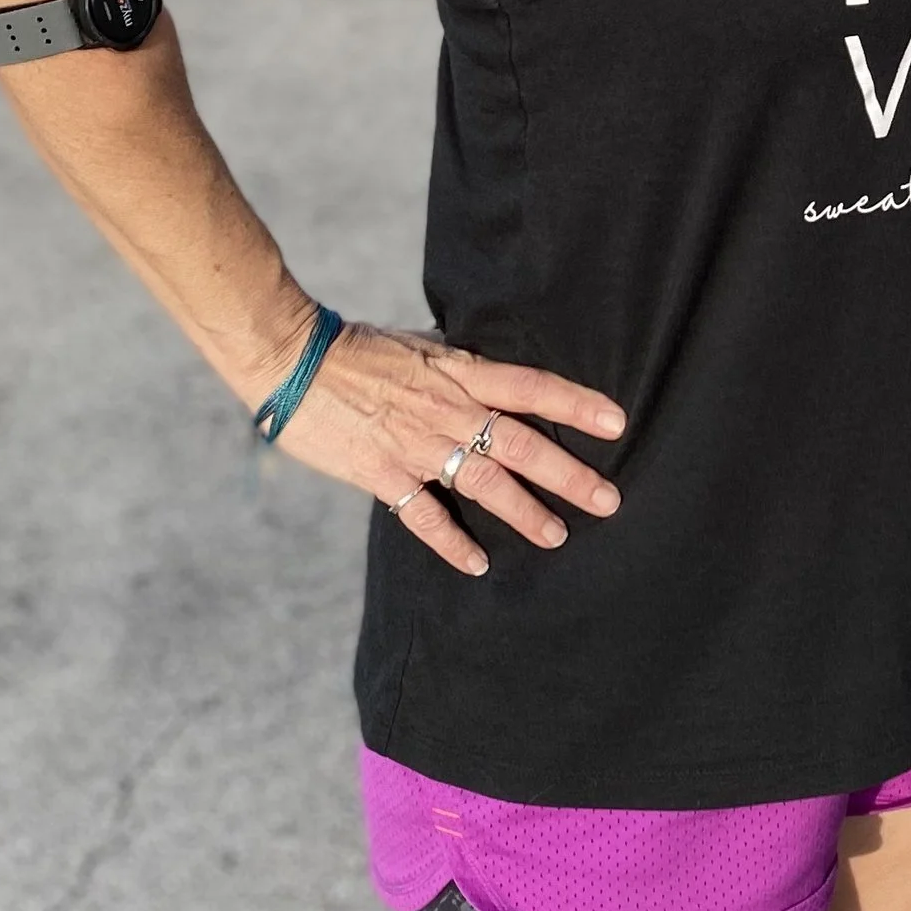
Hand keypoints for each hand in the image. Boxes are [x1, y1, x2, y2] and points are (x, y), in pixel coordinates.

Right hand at [272, 320, 624, 577]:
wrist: (294, 359)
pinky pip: (425, 516)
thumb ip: (459, 367)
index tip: (616, 422)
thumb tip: (490, 373)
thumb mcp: (421, 345)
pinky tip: (477, 564)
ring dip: (525, 512)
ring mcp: (417, 445)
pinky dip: (452, 544)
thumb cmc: (358, 348)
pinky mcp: (383, 473)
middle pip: (522, 445)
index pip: (532, 388)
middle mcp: (448, 410)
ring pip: (486, 484)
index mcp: (460, 373)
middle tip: (608, 499)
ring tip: (557, 535)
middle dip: (569, 475)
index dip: (576, 405)